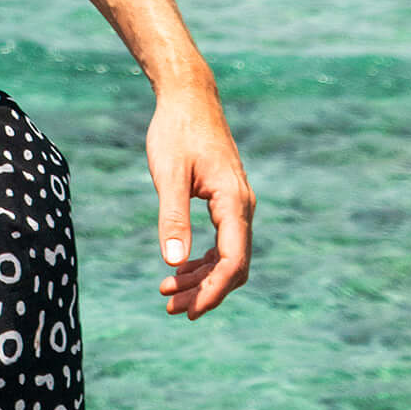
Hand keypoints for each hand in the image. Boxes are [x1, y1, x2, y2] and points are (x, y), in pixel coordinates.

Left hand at [147, 85, 254, 320]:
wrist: (188, 98)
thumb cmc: (176, 131)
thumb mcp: (168, 174)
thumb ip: (172, 217)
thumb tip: (172, 262)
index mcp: (233, 201)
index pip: (232, 260)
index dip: (214, 291)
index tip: (191, 311)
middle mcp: (242, 206)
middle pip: (233, 265)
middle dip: (205, 291)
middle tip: (172, 309)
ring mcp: (237, 204)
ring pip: (228, 256)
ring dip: (202, 279)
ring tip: (168, 294)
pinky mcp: (226, 201)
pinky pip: (223, 242)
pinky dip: (203, 260)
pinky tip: (179, 269)